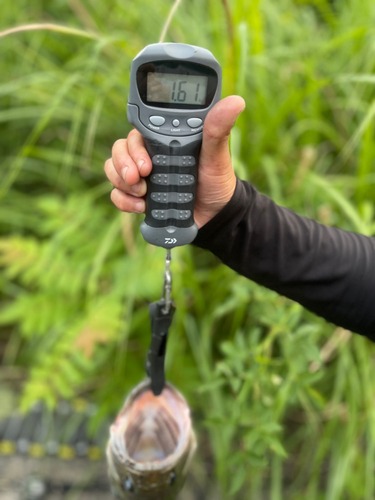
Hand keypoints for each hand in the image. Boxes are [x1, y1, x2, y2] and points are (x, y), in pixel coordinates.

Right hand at [104, 95, 245, 228]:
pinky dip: (123, 200)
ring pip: (112, 168)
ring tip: (142, 194)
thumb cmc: (215, 179)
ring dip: (120, 181)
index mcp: (164, 139)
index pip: (138, 131)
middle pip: (120, 148)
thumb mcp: (217, 155)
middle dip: (124, 164)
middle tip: (141, 178)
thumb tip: (235, 101)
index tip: (147, 164)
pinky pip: (116, 194)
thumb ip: (218, 129)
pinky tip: (141, 206)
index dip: (135, 145)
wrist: (214, 215)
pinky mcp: (137, 196)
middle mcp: (149, 154)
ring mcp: (141, 175)